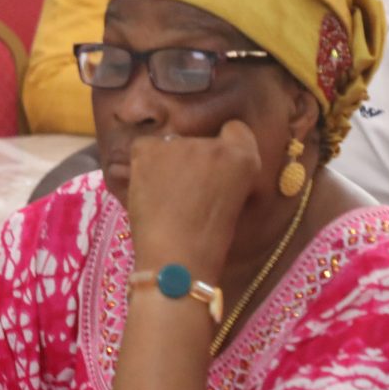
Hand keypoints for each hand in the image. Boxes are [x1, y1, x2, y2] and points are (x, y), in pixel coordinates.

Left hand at [124, 119, 263, 277]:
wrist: (177, 259)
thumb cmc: (208, 241)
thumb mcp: (233, 202)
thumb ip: (226, 176)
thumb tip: (208, 168)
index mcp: (244, 157)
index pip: (235, 130)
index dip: (223, 150)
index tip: (215, 171)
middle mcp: (214, 143)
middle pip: (199, 140)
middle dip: (193, 160)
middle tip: (187, 192)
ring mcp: (180, 144)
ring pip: (170, 145)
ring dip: (168, 163)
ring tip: (165, 196)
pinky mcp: (149, 148)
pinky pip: (144, 147)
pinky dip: (143, 163)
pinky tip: (147, 189)